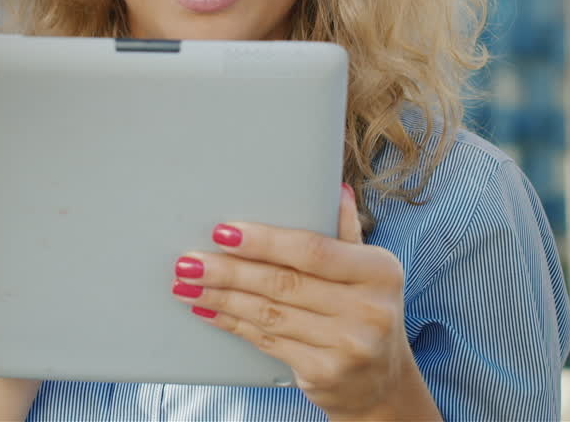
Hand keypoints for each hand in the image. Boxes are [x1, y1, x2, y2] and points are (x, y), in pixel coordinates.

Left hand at [171, 184, 439, 420]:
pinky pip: (266, 341)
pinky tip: (207, 310)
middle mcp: (369, 310)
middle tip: (188, 262)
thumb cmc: (365, 311)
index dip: (264, 241)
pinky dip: (232, 323)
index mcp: (379, 272)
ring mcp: (348, 346)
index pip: (313, 250)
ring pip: (267, 313)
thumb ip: (345, 232)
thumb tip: (334, 188)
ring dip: (220, 297)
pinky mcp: (325, 374)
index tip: (223, 232)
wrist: (383, 382)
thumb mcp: (368, 271)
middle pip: (282, 283)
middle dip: (227, 271)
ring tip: (186, 285)